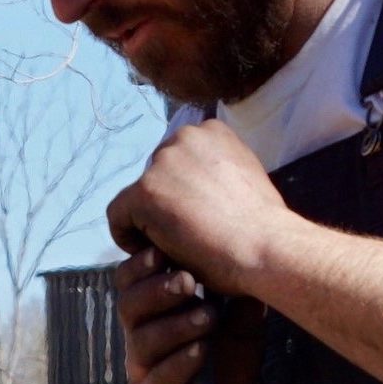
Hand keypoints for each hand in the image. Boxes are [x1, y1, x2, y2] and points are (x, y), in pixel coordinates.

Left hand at [108, 119, 291, 295]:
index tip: (196, 218)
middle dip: (164, 204)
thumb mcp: (245, 178)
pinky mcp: (144, 191)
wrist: (265, 246)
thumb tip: (199, 186)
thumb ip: (218, 172)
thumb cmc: (263, 224)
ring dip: (150, 221)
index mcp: (211, 130)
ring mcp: (162, 163)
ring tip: (173, 247)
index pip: (178, 160)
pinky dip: (127, 236)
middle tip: (183, 235)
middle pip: (156, 176)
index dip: (181, 192)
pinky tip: (153, 253)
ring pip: (138, 196)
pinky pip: (117, 215)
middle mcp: (184, 136)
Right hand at [117, 246, 265, 383]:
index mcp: (152, 315)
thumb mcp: (239, 328)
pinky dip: (180, 363)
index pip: (130, 282)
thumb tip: (253, 260)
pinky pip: (158, 380)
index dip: (140, 265)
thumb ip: (238, 298)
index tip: (163, 250)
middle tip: (188, 282)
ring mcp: (143, 373)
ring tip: (208, 318)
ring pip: (143, 342)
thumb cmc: (224, 370)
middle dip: (156, 289)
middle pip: (128, 306)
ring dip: (176, 326)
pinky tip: (201, 352)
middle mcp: (140, 340)